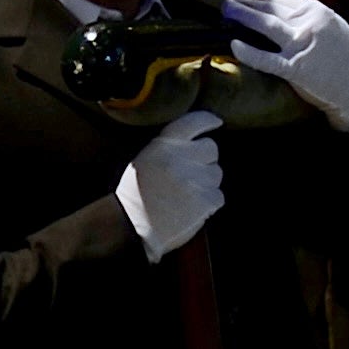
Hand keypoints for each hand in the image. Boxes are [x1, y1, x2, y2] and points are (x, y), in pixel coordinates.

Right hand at [116, 109, 225, 260]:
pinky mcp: (206, 200)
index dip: (208, 120)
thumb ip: (169, 147)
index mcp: (163, 145)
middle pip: (211, 148)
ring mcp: (196, 179)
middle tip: (188, 176)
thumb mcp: (145, 160)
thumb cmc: (135, 196)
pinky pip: (218, 196)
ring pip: (216, 173)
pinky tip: (189, 209)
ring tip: (185, 196)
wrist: (130, 227)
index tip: (216, 122)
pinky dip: (208, 203)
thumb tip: (196, 141)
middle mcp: (181, 158)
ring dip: (206, 182)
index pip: (194, 122)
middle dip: (204, 160)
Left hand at [222, 0, 348, 131]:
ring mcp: (302, 45)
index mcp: (319, 12)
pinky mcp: (295, 68)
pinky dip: (249, 52)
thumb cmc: (346, 57)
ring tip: (227, 12)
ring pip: (266, 25)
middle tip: (230, 4)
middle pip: (272, 9)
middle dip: (248, 5)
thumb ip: (310, 13)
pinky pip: (266, 58)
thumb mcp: (334, 26)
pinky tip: (235, 45)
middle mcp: (310, 24)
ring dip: (244, 17)